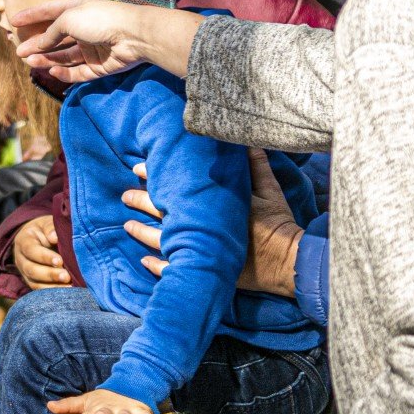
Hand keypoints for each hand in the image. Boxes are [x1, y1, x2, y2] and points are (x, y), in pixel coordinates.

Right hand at [12, 215, 69, 288]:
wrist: (39, 238)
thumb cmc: (47, 230)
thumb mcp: (47, 224)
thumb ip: (50, 228)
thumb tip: (54, 237)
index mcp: (23, 241)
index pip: (31, 250)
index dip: (44, 257)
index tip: (60, 261)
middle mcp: (20, 258)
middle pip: (31, 269)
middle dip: (49, 274)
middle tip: (67, 276)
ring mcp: (25, 272)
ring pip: (34, 283)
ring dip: (52, 286)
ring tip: (70, 287)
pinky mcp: (32, 282)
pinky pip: (40, 291)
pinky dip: (53, 293)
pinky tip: (67, 292)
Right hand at [14, 1, 202, 83]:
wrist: (133, 35)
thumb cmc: (100, 19)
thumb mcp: (69, 20)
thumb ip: (52, 32)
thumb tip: (39, 44)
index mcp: (77, 11)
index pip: (50, 11)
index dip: (32, 15)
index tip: (14, 20)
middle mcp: (83, 29)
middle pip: (55, 38)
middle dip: (37, 44)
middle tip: (19, 51)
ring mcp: (91, 48)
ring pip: (64, 56)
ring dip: (46, 59)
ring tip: (29, 61)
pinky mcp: (98, 66)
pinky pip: (77, 71)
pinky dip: (64, 72)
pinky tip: (51, 71)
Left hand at [134, 152, 299, 296]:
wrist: (288, 262)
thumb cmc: (278, 225)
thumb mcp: (270, 191)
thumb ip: (256, 166)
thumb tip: (247, 143)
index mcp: (212, 206)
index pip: (176, 188)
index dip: (156, 177)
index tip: (140, 168)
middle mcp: (201, 227)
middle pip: (162, 212)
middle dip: (141, 201)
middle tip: (125, 194)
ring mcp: (200, 251)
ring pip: (161, 241)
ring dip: (141, 232)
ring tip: (127, 225)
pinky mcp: (205, 270)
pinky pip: (173, 270)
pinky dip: (157, 267)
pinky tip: (144, 262)